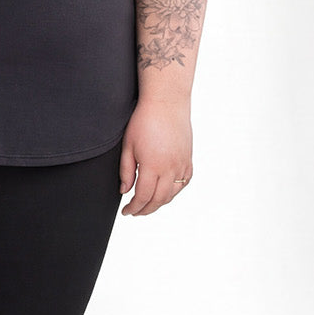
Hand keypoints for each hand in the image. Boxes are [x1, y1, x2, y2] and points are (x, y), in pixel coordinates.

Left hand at [118, 98, 192, 215]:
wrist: (166, 102)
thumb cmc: (144, 120)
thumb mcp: (128, 146)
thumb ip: (126, 171)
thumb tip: (124, 191)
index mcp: (153, 166)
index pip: (143, 197)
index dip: (133, 207)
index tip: (126, 211)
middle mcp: (170, 168)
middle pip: (159, 200)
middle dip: (145, 210)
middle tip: (135, 212)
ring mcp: (182, 164)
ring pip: (172, 194)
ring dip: (159, 203)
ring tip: (148, 204)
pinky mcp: (188, 159)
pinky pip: (183, 183)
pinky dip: (173, 192)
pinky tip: (164, 192)